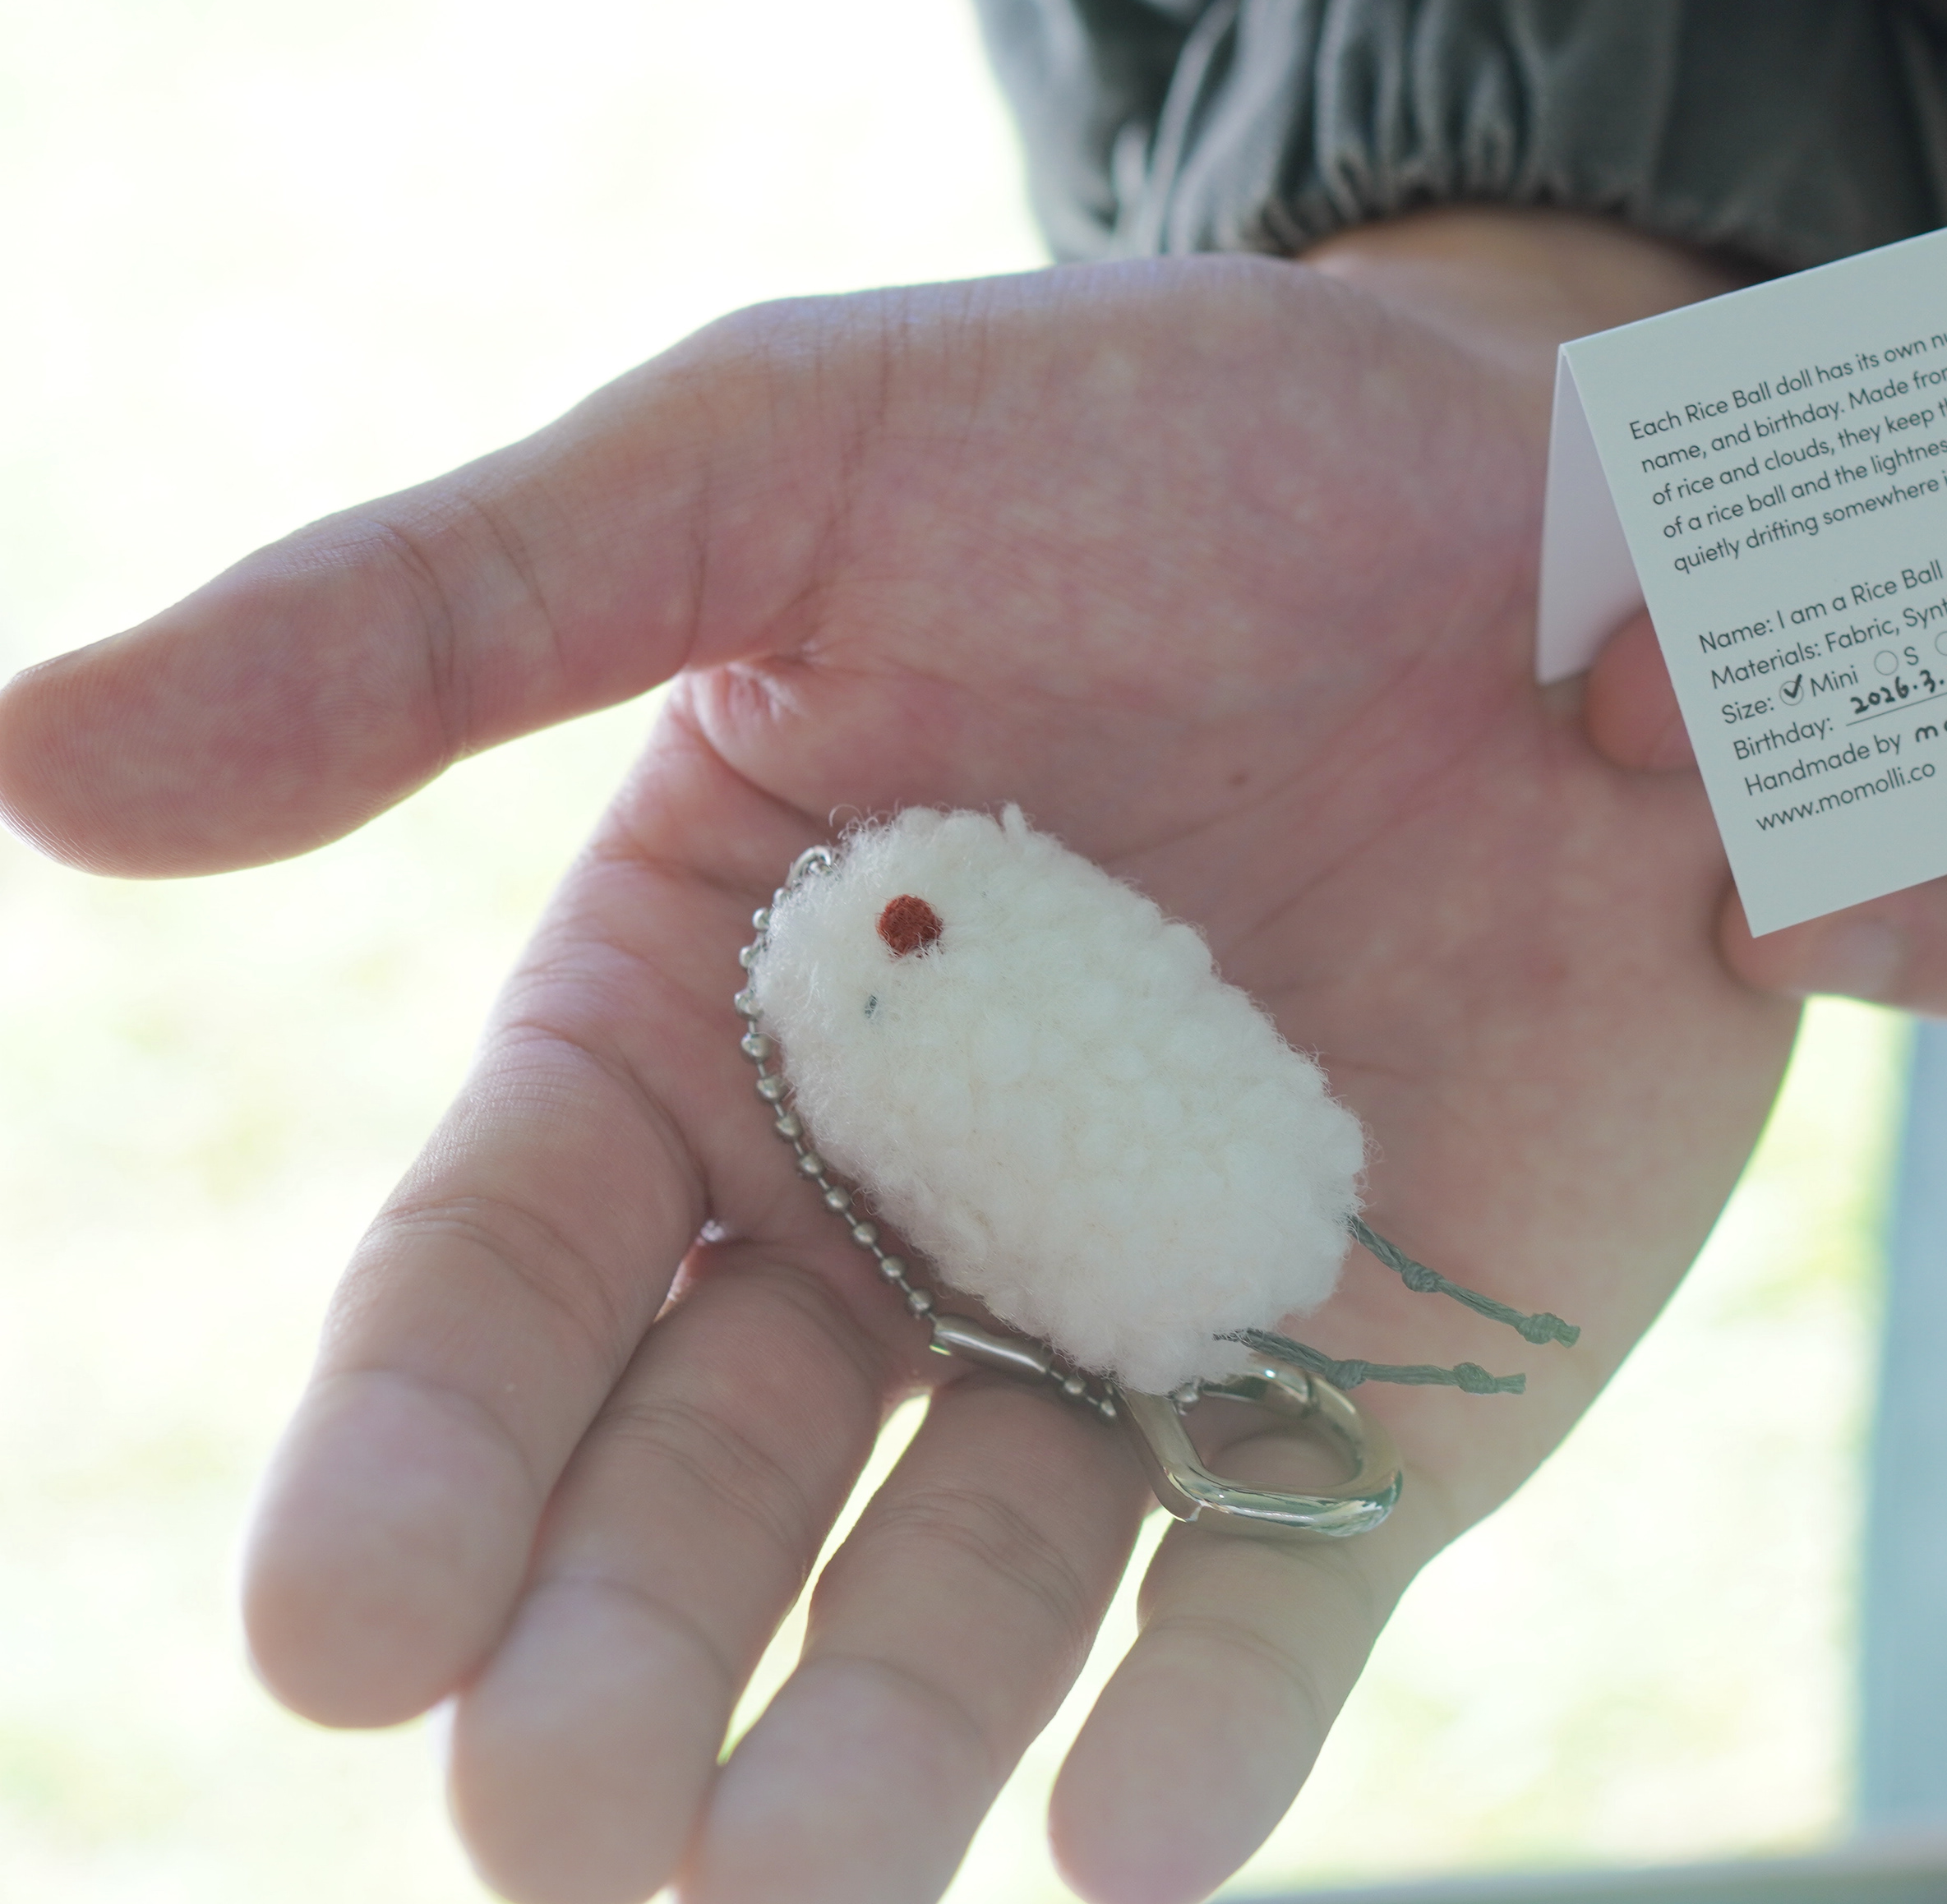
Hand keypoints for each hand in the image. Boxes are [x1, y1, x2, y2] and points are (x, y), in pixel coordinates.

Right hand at [0, 220, 1792, 1903]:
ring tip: (797, 1881)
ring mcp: (1143, 1319)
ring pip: (975, 1594)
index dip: (419, 1457)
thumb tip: (39, 762)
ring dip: (879, 1756)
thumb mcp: (782, 459)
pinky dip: (1209, 1717)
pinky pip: (1281, 1586)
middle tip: (564, 1816)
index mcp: (700, 1028)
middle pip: (713, 1489)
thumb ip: (442, 611)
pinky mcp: (1389, 1378)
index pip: (506, 1282)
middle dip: (619, 1662)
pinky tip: (1129, 1831)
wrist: (1540, 495)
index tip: (340, 1638)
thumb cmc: (1148, 442)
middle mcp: (901, 1216)